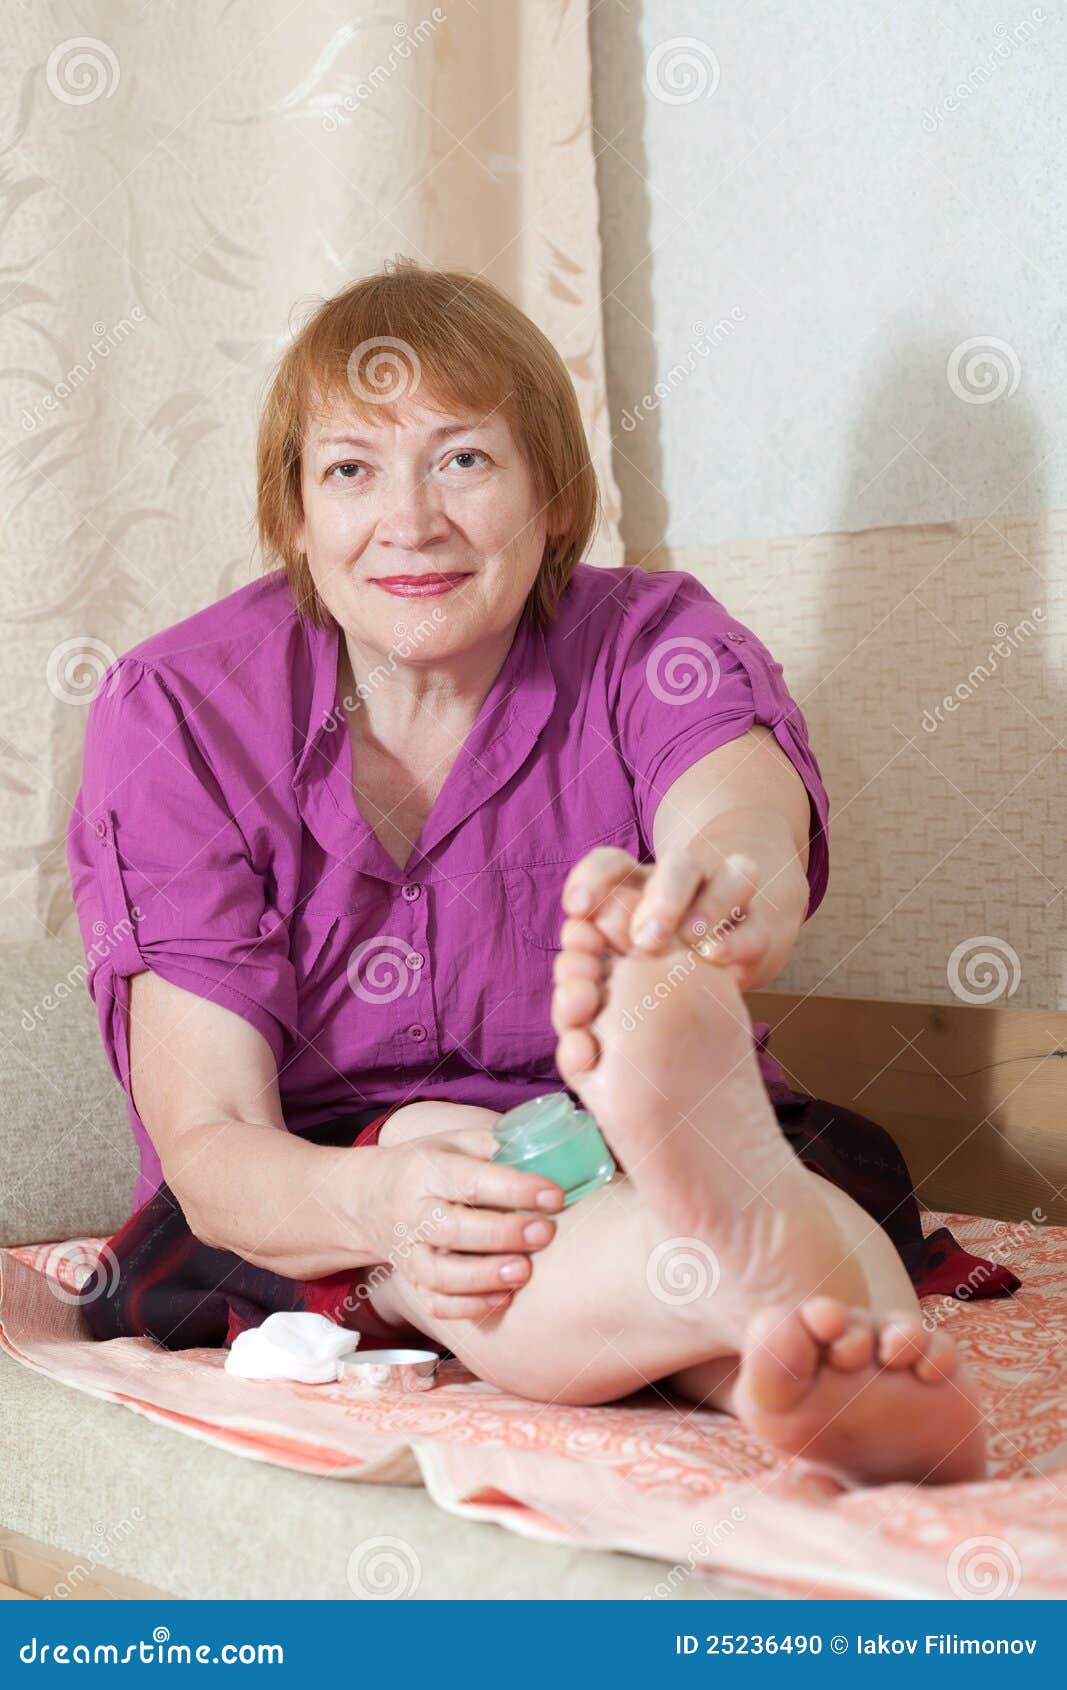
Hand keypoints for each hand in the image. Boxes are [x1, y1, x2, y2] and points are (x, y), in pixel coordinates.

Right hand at [359, 1128, 563, 1319]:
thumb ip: (495, 1147)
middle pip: (452, 1230)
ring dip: (484, 1277)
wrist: (367, 1199)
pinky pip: (434, 1303)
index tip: (554, 1195)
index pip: (470, 1180)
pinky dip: (468, 1307)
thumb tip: (550, 1154)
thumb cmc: (424, 1167)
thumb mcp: (453, 1142)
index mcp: (425, 1172)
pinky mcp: (411, 1282)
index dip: (515, 1189)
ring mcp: (408, 1253)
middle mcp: (412, 1213)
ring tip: (524, 1272)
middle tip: (544, 1233)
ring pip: (439, 1274)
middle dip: (502, 1234)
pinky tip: (502, 1297)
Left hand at [561, 812, 808, 990]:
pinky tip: (715, 956)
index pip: (615, 863)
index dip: (593, 878)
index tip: (575, 910)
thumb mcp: (615, 953)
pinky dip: (736, 940)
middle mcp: (687, 882)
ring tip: (692, 939)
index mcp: (642, 884)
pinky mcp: (760, 933)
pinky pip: (756, 928)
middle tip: (643, 940)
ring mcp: (729, 901)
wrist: (721, 958)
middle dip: (663, 898)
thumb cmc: (650, 964)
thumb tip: (572, 951)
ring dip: (710, 907)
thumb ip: (595, 950)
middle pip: (680, 865)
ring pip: (733, 876)